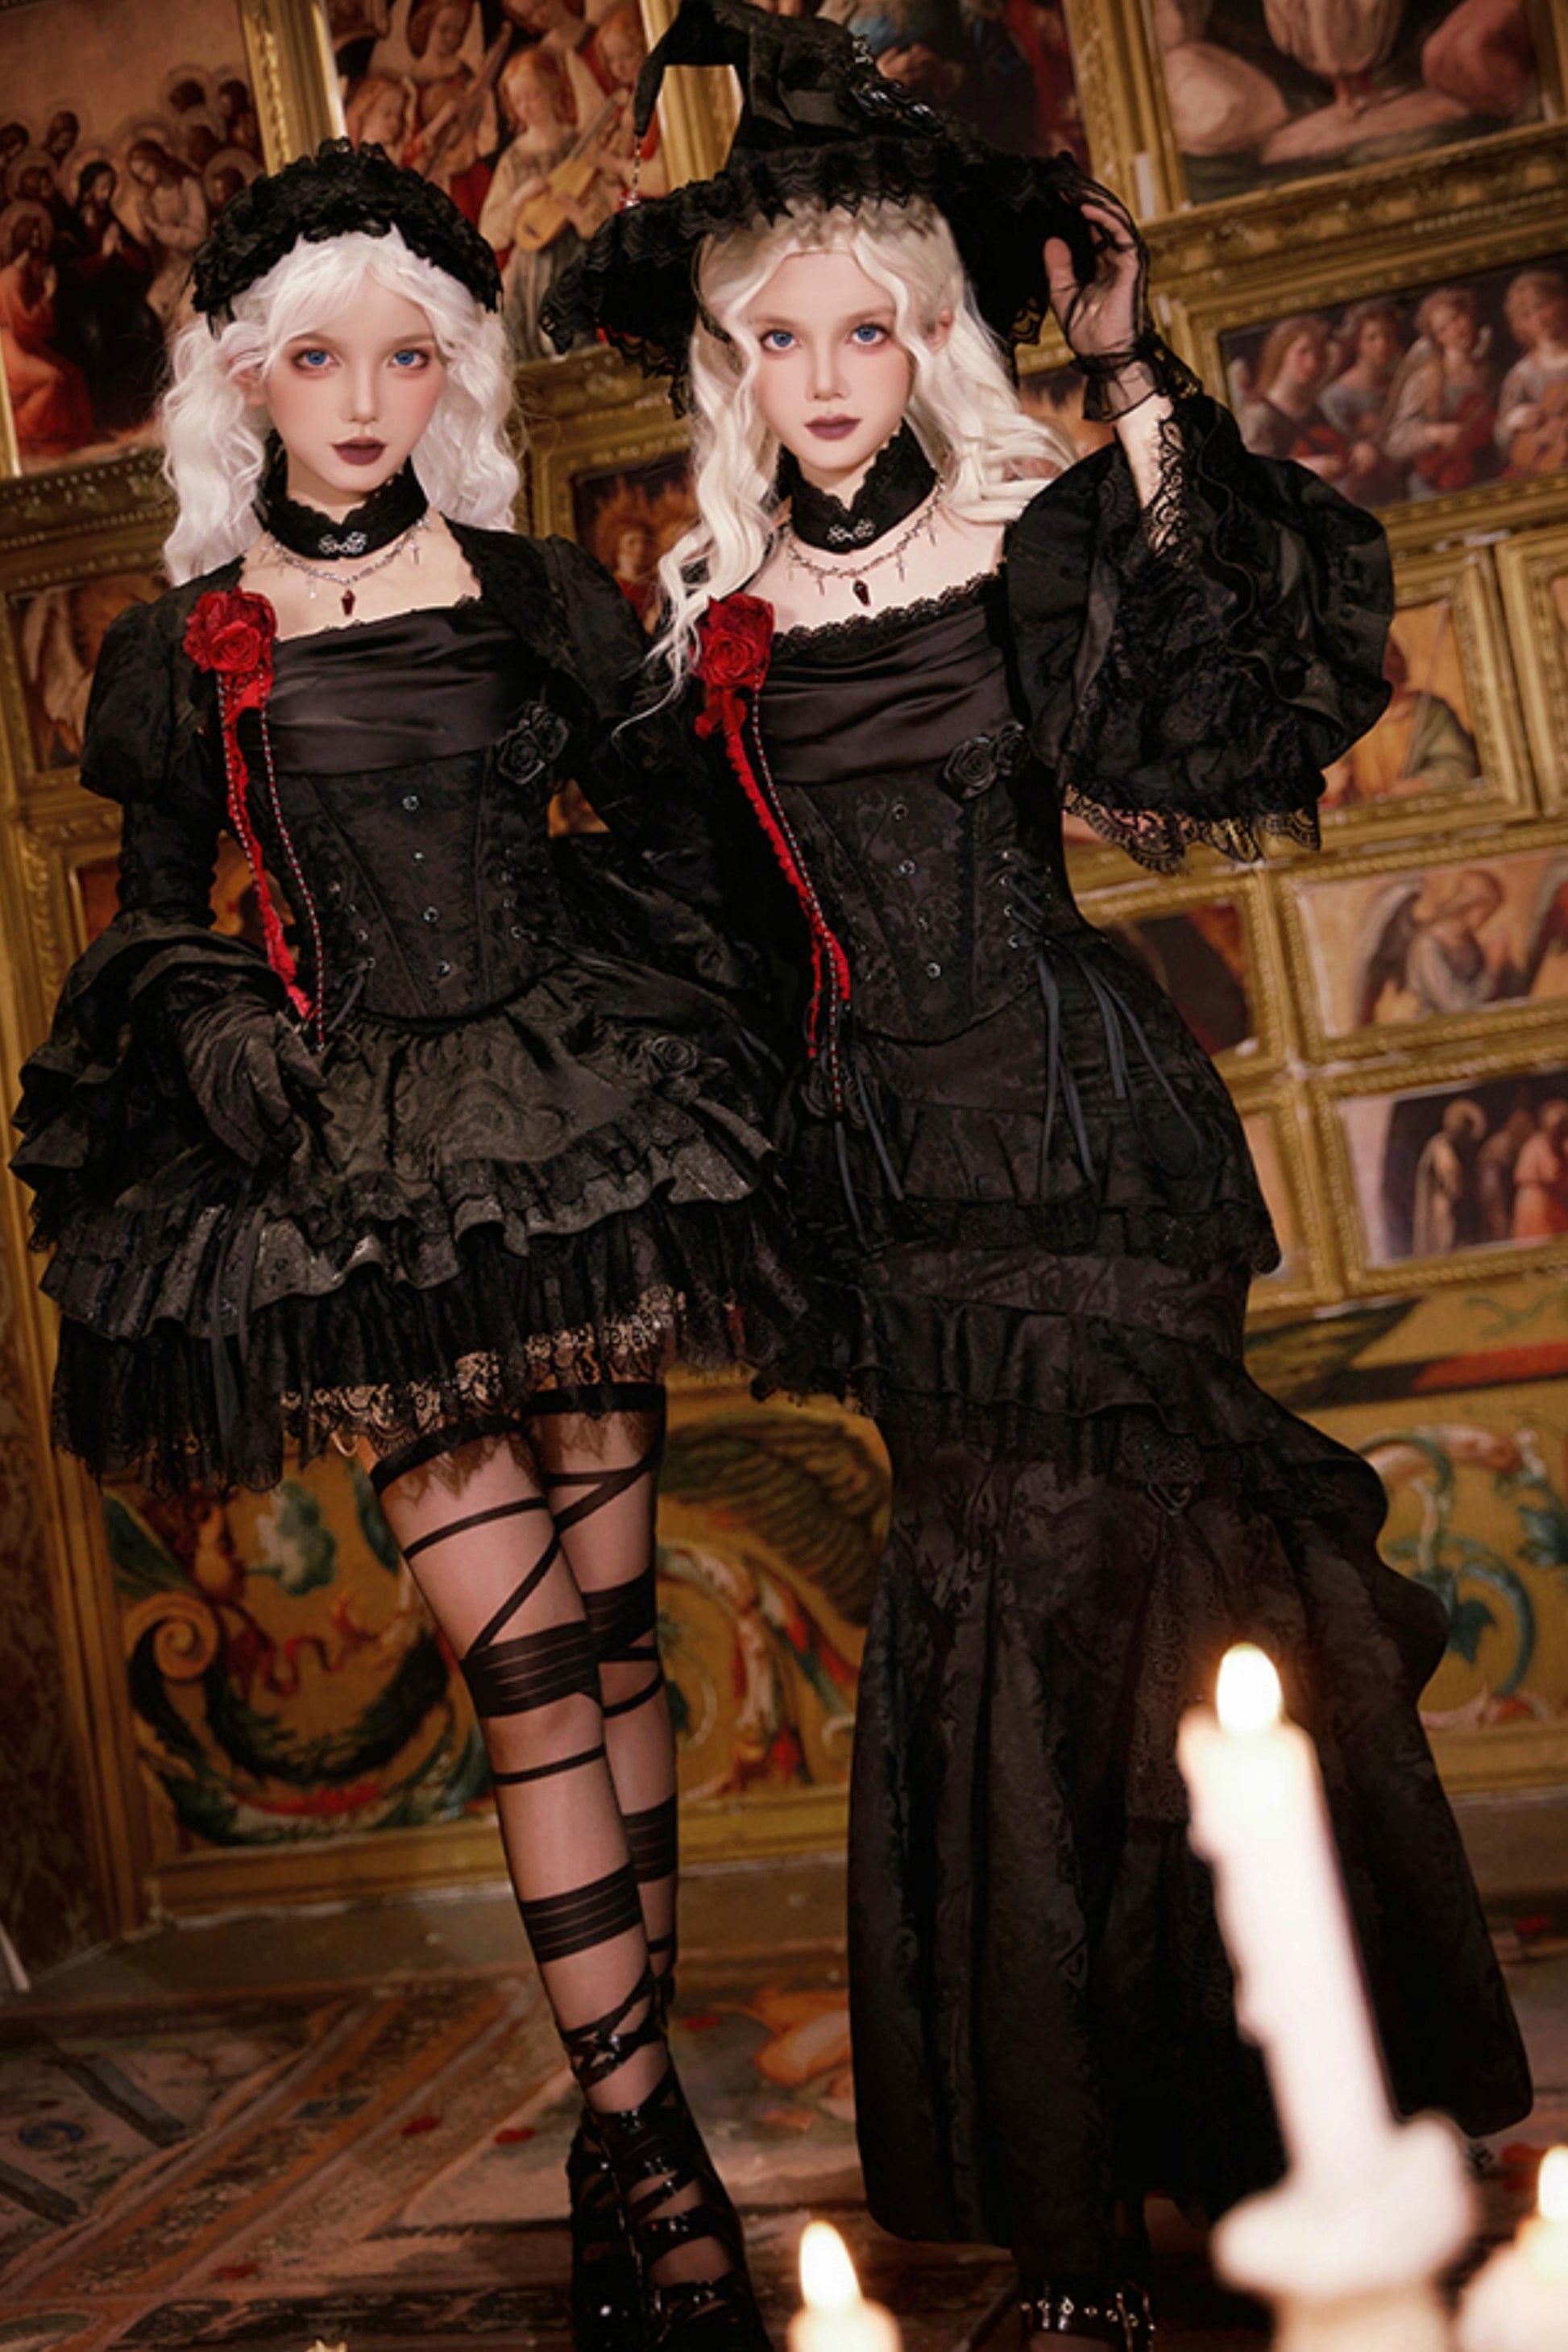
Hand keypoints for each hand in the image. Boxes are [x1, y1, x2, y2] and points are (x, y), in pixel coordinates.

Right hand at [175, 991, 324, 1164]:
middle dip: (269, 1135)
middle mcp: (229, 1067)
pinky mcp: (203, 1094)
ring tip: (274, 1161)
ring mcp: (213, 1082)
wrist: (207, 1014)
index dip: (277, 1108)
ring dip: (253, 1145)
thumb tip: (321, 1086)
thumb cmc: (251, 1026)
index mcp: (253, 1048)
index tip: (291, 1124)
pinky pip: (217, 1124)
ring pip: (231, 1120)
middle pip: (248, 1107)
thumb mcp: (282, 1031)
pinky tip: (250, 1158)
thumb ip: (301, 1061)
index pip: (263, 1082)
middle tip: (289, 1150)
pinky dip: (234, 1144)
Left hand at [1043, 189, 1144, 363]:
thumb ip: (1058, 268)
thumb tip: (1051, 240)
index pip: (1089, 225)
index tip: (1053, 192)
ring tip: (1068, 187)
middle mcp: (1116, 255)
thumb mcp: (1063, 296)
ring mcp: (1127, 257)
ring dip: (1090, 199)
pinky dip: (1102, 216)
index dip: (1073, 207)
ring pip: (1112, 216)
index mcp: (1102, 261)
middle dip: (1082, 195)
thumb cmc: (1088, 333)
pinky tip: (1082, 207)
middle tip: (1060, 178)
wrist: (1104, 356)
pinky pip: (1120, 229)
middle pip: (1101, 215)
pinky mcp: (1133, 261)